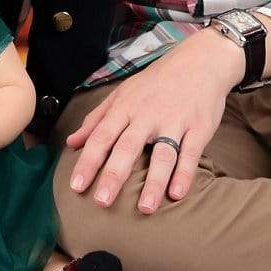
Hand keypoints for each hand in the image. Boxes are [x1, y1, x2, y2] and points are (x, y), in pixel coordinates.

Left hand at [65, 30, 243, 212]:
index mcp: (125, 107)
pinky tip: (177, 194)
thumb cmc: (156, 82)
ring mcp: (174, 121)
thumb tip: (71, 143)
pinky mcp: (199, 127)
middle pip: (127, 147)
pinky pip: (191, 153)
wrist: (199, 61)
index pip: (101, 137)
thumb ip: (96, 119)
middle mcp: (147, 115)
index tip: (76, 187)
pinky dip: (184, 174)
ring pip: (162, 154)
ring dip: (153, 182)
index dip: (88, 162)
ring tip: (145, 209)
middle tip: (102, 202)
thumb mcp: (122, 94)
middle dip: (114, 175)